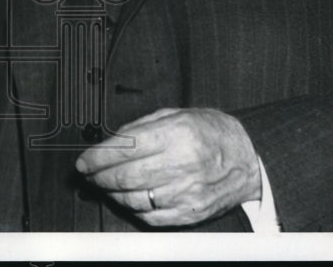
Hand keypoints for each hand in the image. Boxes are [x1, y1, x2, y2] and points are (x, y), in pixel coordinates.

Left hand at [75, 107, 260, 226]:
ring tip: (105, 185)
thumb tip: (109, 142)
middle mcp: (183, 164)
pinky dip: (133, 210)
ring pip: (135, 199)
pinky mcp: (191, 212)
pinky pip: (151, 217)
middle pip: (126, 176)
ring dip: (112, 194)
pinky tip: (127, 199)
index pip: (126, 148)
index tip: (84, 160)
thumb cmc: (213, 133)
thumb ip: (142, 127)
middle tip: (89, 174)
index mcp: (178, 134)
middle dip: (99, 176)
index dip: (97, 156)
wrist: (248, 159)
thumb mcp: (178, 114)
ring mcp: (187, 192)